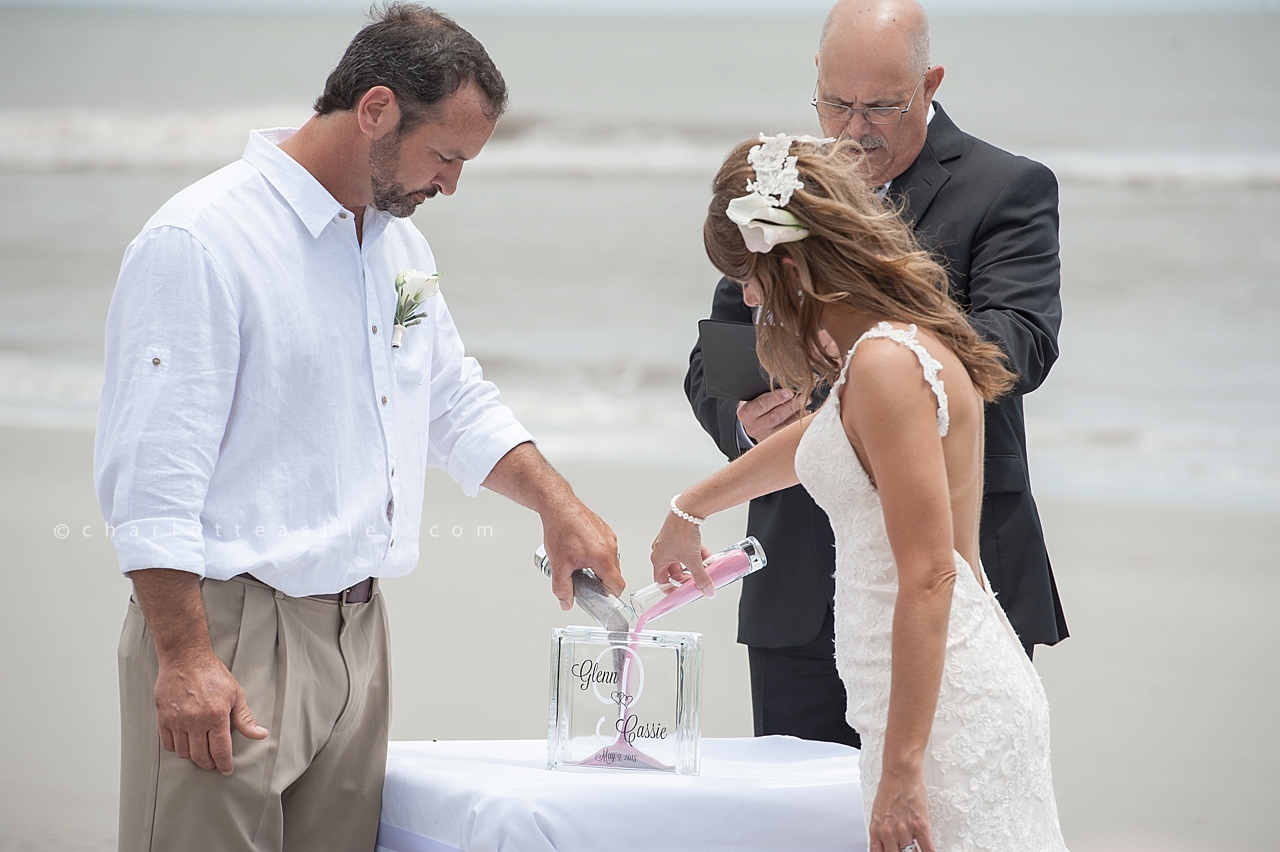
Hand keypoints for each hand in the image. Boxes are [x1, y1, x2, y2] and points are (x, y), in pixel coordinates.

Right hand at [153, 650, 267, 775]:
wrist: (185, 658)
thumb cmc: (212, 674)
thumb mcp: (235, 694)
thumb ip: (245, 718)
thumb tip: (260, 735)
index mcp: (216, 716)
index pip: (220, 751)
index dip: (225, 764)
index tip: (227, 770)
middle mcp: (195, 721)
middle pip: (201, 756)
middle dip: (210, 763)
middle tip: (214, 763)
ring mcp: (176, 721)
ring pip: (184, 753)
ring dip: (193, 757)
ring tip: (201, 752)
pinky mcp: (162, 718)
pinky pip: (168, 744)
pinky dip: (177, 748)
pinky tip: (186, 743)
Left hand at [541, 496, 621, 609]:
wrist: (559, 506)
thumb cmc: (560, 528)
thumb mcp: (558, 564)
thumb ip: (562, 588)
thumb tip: (566, 602)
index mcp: (603, 557)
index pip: (617, 586)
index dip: (609, 596)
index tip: (600, 598)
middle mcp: (610, 546)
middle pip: (614, 574)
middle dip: (600, 582)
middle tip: (584, 582)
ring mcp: (609, 537)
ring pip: (610, 561)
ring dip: (598, 568)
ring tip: (579, 564)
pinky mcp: (606, 530)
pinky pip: (607, 549)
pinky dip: (597, 555)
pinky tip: (580, 551)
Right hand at [650, 508, 713, 595]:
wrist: (687, 510)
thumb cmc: (681, 532)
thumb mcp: (693, 560)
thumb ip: (701, 577)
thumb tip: (707, 590)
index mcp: (658, 559)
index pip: (661, 581)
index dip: (671, 589)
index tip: (680, 593)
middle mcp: (661, 551)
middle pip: (673, 571)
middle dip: (687, 576)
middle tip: (696, 580)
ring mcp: (669, 542)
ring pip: (682, 559)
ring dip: (693, 565)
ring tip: (704, 567)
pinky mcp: (678, 535)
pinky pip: (687, 550)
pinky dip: (696, 554)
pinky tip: (706, 556)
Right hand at [737, 388, 804, 442]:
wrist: (753, 424)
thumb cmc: (755, 406)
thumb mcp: (754, 398)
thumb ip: (765, 392)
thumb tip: (786, 384)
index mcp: (745, 414)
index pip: (761, 405)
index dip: (777, 397)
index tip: (789, 391)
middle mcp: (753, 427)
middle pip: (775, 416)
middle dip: (791, 404)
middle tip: (802, 396)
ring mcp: (764, 437)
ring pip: (784, 426)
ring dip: (798, 412)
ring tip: (806, 402)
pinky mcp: (774, 442)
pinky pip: (790, 432)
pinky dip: (798, 421)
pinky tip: (805, 413)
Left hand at [868, 765, 934, 851]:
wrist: (900, 770)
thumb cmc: (890, 786)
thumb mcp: (878, 810)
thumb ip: (881, 828)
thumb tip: (886, 840)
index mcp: (876, 829)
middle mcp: (888, 833)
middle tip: (906, 850)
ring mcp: (904, 830)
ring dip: (915, 851)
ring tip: (917, 849)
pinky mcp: (920, 826)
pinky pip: (926, 848)